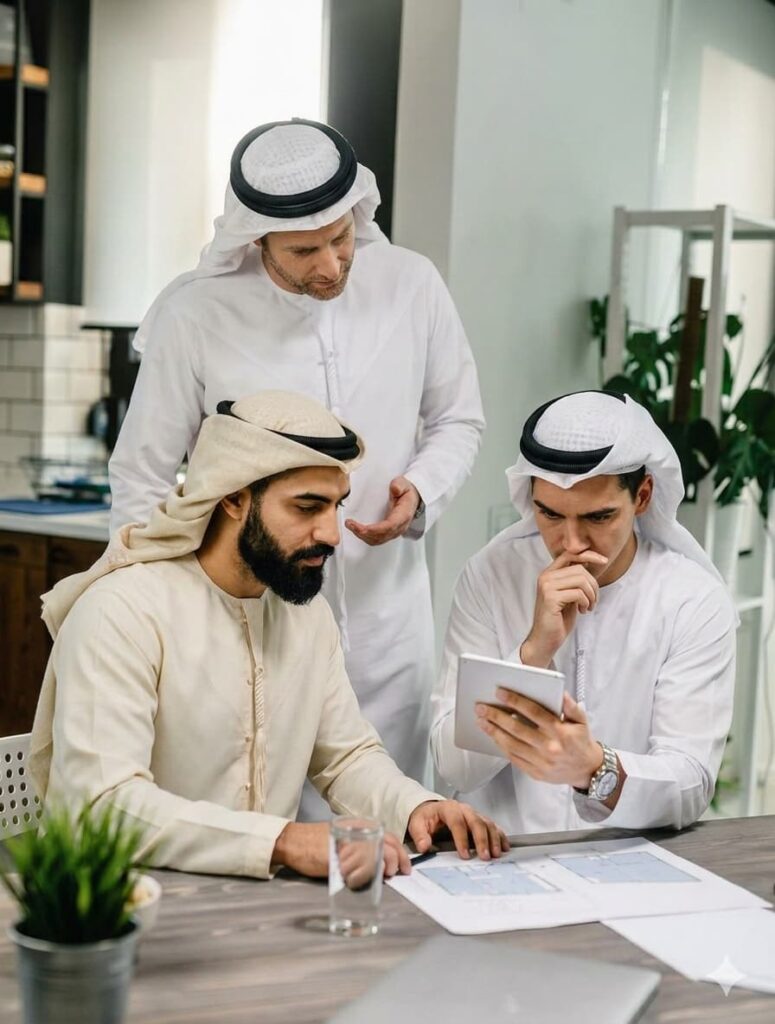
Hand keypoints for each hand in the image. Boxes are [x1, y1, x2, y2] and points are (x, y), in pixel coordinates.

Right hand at [271, 822, 411, 879]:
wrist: (295, 841)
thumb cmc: (318, 841)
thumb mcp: (345, 837)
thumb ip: (362, 844)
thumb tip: (381, 861)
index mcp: (362, 827)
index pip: (390, 838)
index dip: (401, 854)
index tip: (405, 867)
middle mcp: (358, 833)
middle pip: (388, 849)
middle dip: (395, 864)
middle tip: (394, 874)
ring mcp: (349, 845)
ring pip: (375, 861)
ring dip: (377, 873)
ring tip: (372, 878)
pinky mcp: (338, 858)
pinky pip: (356, 871)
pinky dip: (359, 880)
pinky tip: (353, 882)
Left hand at [345, 476, 420, 545]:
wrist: (413, 498)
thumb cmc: (407, 492)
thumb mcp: (404, 484)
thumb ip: (399, 485)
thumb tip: (394, 489)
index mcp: (403, 515)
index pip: (389, 526)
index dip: (374, 529)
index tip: (361, 527)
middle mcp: (399, 526)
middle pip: (381, 536)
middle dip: (363, 533)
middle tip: (350, 524)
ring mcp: (394, 532)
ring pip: (377, 540)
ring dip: (363, 536)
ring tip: (351, 526)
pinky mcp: (389, 533)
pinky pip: (376, 539)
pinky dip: (365, 537)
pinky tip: (357, 530)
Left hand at [407, 800, 509, 861]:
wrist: (432, 810)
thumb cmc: (426, 817)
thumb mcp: (417, 824)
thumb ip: (420, 835)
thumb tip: (424, 846)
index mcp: (448, 808)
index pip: (457, 822)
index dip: (462, 839)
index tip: (465, 854)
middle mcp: (464, 809)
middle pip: (476, 822)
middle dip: (482, 840)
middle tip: (485, 856)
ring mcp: (474, 814)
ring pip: (487, 823)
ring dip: (494, 839)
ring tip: (496, 854)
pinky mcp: (481, 819)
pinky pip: (494, 826)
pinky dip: (500, 836)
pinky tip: (505, 847)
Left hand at [476, 690, 602, 788]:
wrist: (587, 770)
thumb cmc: (581, 741)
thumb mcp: (581, 720)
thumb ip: (570, 705)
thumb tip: (559, 692)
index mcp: (561, 732)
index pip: (534, 712)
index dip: (515, 701)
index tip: (500, 692)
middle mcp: (550, 747)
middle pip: (517, 729)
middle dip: (496, 716)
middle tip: (481, 707)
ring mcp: (541, 762)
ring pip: (512, 745)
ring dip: (493, 732)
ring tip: (481, 721)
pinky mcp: (535, 773)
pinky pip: (514, 758)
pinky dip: (501, 746)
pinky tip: (493, 736)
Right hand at [520, 550, 608, 666]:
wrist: (545, 640)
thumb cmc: (558, 619)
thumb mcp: (569, 595)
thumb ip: (574, 580)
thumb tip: (589, 564)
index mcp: (549, 574)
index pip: (570, 554)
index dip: (589, 555)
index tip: (604, 560)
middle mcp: (545, 577)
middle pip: (580, 569)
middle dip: (594, 585)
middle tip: (593, 601)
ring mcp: (546, 587)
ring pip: (581, 580)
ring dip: (591, 595)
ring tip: (588, 606)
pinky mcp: (550, 598)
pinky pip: (578, 593)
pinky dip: (586, 602)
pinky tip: (582, 611)